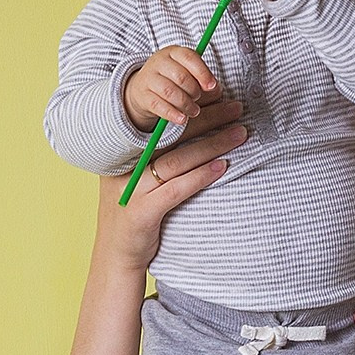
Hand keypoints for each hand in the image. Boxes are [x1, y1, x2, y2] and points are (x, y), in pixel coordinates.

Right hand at [96, 101, 246, 269]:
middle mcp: (126, 167)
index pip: (161, 123)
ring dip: (212, 145)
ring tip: (239, 134)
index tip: (218, 97)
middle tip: (236, 108)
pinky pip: (177, 188)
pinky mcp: (142, 211)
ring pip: (178, 160)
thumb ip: (154, 158)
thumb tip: (193, 133)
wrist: (114, 257)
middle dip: (208, 119)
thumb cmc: (133, 216)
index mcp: (125, 153)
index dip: (191, 108)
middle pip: (171, 136)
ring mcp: (132, 189)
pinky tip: (222, 167)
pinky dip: (201, 176)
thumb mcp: (135, 181)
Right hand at [123, 45, 218, 130]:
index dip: (202, 72)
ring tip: (194, 111)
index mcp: (174, 52)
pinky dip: (172, 113)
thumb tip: (217, 89)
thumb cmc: (172, 79)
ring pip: (169, 91)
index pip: (189, 58)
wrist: (142, 88)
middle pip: (180, 76)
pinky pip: (158, 105)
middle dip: (194, 91)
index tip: (212, 86)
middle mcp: (159, 62)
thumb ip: (203, 80)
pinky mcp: (143, 95)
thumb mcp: (187, 73)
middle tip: (198, 98)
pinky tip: (182, 119)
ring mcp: (149, 78)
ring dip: (185, 104)